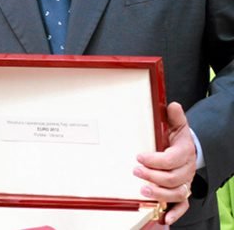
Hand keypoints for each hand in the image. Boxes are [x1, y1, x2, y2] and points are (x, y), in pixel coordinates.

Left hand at [134, 101, 196, 224]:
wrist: (189, 151)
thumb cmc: (177, 138)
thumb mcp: (177, 125)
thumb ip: (174, 117)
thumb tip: (172, 105)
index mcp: (184, 152)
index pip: (172, 159)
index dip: (155, 160)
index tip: (139, 156)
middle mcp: (186, 170)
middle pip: (173, 178)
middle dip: (153, 176)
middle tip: (135, 171)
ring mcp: (185, 183)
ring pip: (177, 193)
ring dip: (159, 194)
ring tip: (142, 190)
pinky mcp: (183, 193)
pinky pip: (183, 206)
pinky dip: (175, 213)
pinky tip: (165, 218)